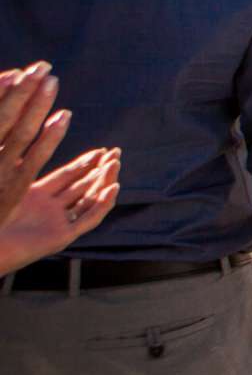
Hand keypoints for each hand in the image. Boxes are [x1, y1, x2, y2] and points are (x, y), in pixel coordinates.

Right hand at [0, 63, 66, 227]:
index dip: (2, 92)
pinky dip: (48, 137)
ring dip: (35, 106)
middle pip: (2, 118)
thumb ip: (6, 133)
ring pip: (18, 133)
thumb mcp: (0, 162)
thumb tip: (14, 90)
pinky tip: (63, 117)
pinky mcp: (13, 191)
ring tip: (51, 80)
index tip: (20, 70)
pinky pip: (33, 159)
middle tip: (40, 66)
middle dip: (20, 91)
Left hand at [0, 147, 120, 273]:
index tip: (102, 150)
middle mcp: (50, 210)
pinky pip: (87, 220)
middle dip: (100, 169)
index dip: (86, 162)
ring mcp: (57, 224)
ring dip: (105, 182)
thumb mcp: (11, 186)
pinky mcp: (61, 238)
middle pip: (82, 186)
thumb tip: (39, 136)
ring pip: (89, 200)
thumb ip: (25, 165)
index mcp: (36, 196)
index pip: (68, 176)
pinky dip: (102, 205)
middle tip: (116, 154)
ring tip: (115, 164)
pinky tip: (113, 188)